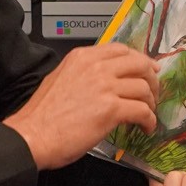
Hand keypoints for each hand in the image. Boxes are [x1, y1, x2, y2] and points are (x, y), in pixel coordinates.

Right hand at [5, 44, 158, 169]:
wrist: (33, 135)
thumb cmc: (42, 115)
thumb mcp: (61, 78)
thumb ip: (84, 73)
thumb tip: (104, 80)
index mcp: (83, 57)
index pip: (121, 50)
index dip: (140, 60)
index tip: (148, 70)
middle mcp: (96, 67)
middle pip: (140, 64)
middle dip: (151, 80)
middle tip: (153, 94)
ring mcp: (105, 87)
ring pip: (144, 88)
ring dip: (150, 103)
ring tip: (147, 115)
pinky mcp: (111, 109)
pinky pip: (142, 111)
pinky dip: (149, 120)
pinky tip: (145, 127)